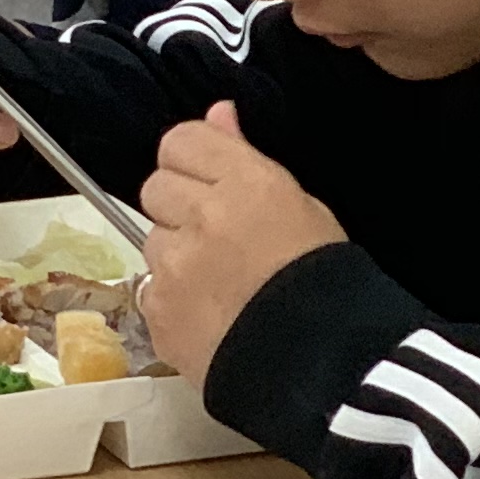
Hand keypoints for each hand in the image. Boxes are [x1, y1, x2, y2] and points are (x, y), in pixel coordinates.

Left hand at [138, 101, 345, 377]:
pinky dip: (173, 301)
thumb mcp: (303, 208)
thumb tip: (217, 112)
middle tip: (219, 238)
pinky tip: (212, 317)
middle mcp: (203, 216)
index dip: (192, 162)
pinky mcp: (159, 310)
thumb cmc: (328, 283)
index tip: (209, 184)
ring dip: (177, 255)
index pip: (180, 141)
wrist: (327, 367)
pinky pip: (151, 290)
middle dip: (179, 207)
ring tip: (222, 285)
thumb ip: (247, 157)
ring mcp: (175, 266)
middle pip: (156, 187)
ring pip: (152, 241)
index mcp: (246, 184)